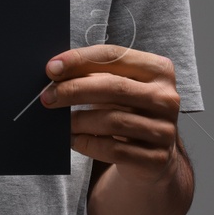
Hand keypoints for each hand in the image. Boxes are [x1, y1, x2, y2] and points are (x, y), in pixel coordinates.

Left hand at [40, 45, 180, 186]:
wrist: (153, 156)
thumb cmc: (129, 111)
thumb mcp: (119, 87)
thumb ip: (94, 75)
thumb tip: (55, 73)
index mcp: (159, 70)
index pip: (115, 56)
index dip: (80, 59)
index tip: (51, 67)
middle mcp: (166, 98)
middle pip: (114, 87)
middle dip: (74, 90)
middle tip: (47, 96)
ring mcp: (164, 130)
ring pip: (112, 120)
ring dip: (79, 120)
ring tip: (61, 122)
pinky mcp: (156, 158)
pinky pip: (114, 149)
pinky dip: (87, 143)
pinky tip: (73, 140)